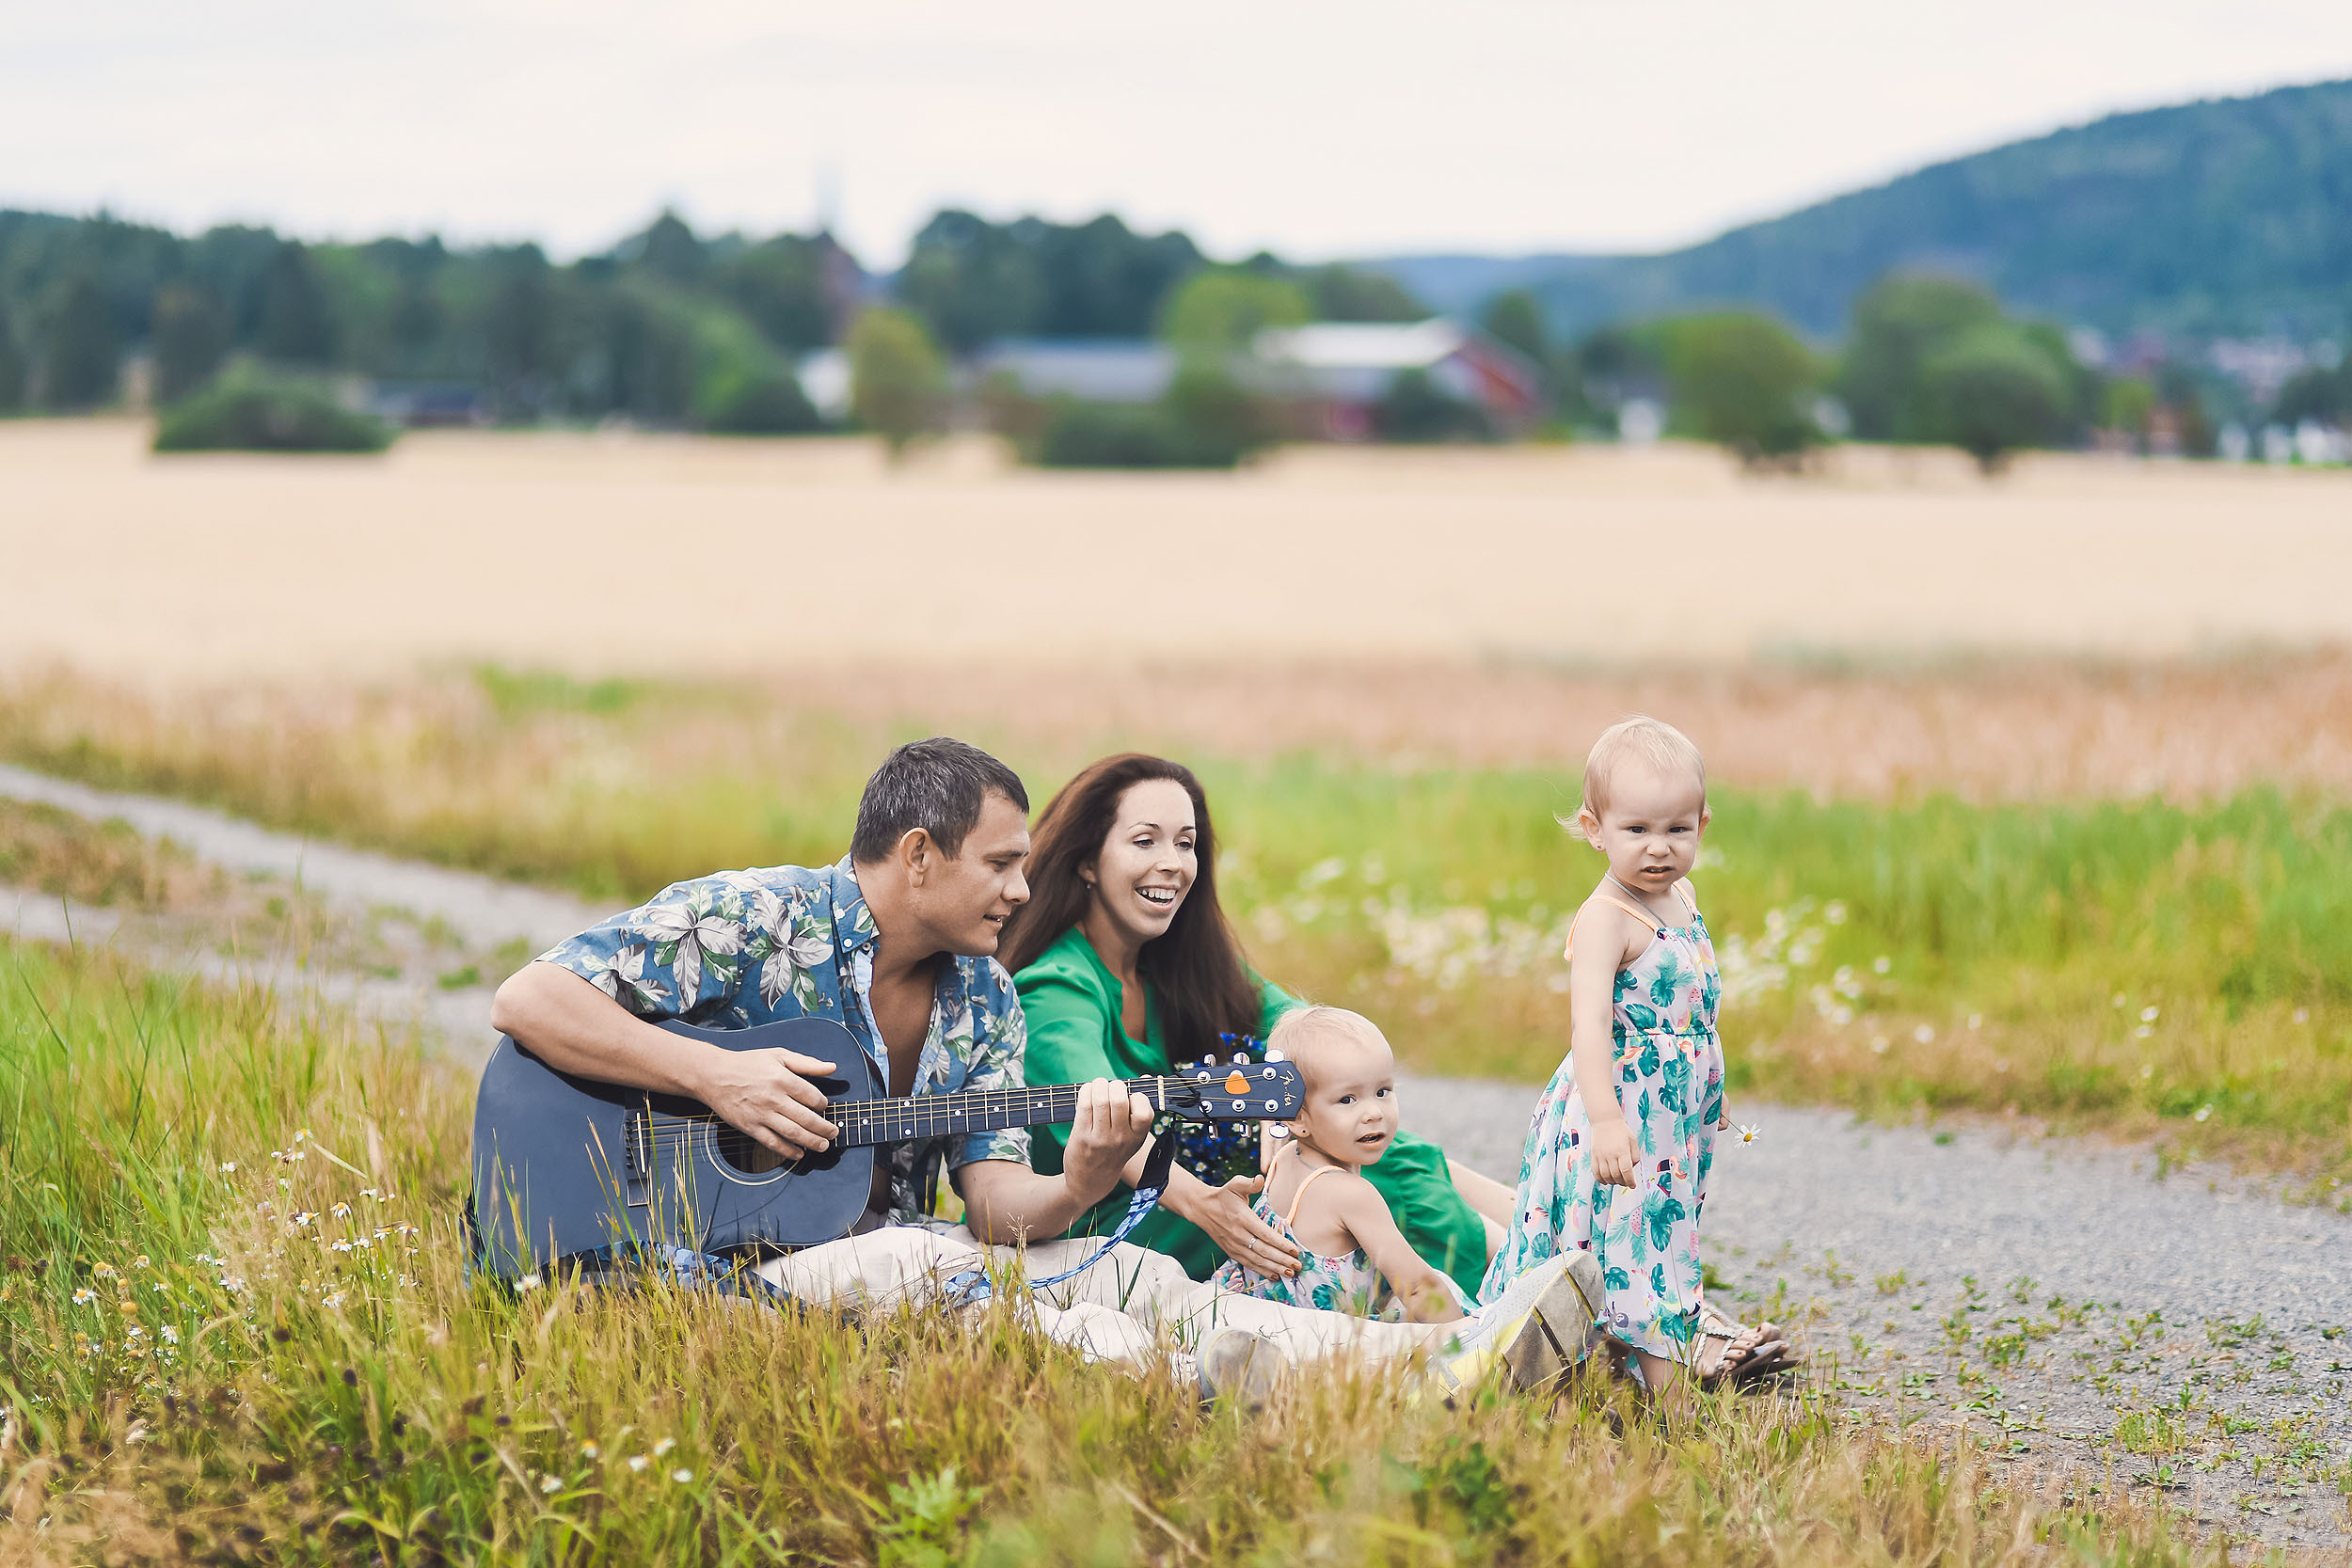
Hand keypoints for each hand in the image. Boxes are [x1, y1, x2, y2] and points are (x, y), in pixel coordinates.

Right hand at [692, 1043, 840, 1156]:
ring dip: (812, 1142)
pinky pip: (773, 1143)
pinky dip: (788, 1151)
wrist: (714, 1075)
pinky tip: (799, 1153)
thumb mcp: (779, 1055)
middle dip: (825, 1129)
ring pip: (793, 1133)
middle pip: (807, 1119)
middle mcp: (774, 1098)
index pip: (813, 1097)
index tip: (824, 1107)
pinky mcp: (750, 1127)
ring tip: (823, 1145)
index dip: (823, 1105)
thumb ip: (807, 1063)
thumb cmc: (748, 1063)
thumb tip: (832, 1067)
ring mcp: (762, 1115)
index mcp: (783, 1079)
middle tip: (834, 1133)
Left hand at [1060, 1079, 1155, 1205]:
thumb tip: (1147, 1077)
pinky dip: (1086, 1092)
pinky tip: (1087, 1092)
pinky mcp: (1082, 1136)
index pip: (1144, 1111)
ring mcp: (1100, 1138)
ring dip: (1099, 1085)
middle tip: (1111, 1087)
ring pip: (1101, 1100)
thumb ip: (1139, 1112)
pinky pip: (1084, 1105)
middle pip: (1120, 1099)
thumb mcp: (1132, 1138)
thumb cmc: (1113, 1152)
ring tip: (1098, 1086)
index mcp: (1137, 1138)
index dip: (1137, 1097)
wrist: (1090, 1181)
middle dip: (1115, 1085)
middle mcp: (1120, 1138)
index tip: (1129, 1097)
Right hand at [1185, 1173, 1302, 1276]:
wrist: (1201, 1208)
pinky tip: (1274, 1275)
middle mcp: (1238, 1234)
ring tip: (1290, 1273)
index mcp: (1242, 1218)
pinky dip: (1262, 1271)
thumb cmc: (1223, 1195)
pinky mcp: (1231, 1252)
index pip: (1265, 1234)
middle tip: (1298, 1266)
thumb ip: (1249, 1182)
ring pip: (1257, 1260)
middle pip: (1263, 1251)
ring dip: (1274, 1268)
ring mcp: (1234, 1245)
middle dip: (1282, 1260)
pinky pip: (1248, 1264)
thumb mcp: (1235, 1184)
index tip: (1295, 1250)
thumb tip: (1261, 1178)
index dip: (1281, 1244)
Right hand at [1589, 1117, 1638, 1188]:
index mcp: (1622, 1151)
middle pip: (1616, 1175)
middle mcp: (1610, 1154)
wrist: (1605, 1120)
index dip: (1630, 1181)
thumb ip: (1635, 1156)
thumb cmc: (1621, 1130)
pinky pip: (1595, 1172)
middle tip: (1626, 1183)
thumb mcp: (1634, 1141)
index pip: (1626, 1171)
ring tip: (1617, 1181)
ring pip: (1605, 1176)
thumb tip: (1633, 1168)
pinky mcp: (1593, 1155)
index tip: (1633, 1185)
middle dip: (1623, 1183)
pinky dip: (1600, 1179)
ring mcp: (1600, 1155)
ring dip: (1612, 1182)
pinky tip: (1606, 1181)